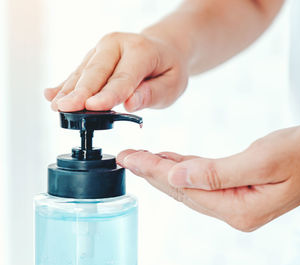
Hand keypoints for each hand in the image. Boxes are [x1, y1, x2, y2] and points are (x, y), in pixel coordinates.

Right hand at [44, 32, 188, 111]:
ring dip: (69, 90)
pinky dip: (66, 85)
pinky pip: (79, 72)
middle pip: (97, 71)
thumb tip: (129, 104)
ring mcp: (102, 49)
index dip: (108, 94)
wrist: (164, 50)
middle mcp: (117, 44)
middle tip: (64, 108)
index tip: (93, 107)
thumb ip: (152, 94)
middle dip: (80, 91)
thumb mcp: (172, 85)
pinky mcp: (93, 57)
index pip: (123, 77)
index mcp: (141, 50)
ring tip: (56, 106)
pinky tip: (51, 94)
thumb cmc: (168, 70)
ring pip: (84, 72)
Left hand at [117, 124, 299, 231]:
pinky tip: (170, 161)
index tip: (130, 158)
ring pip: (191, 186)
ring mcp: (237, 202)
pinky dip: (185, 168)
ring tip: (140, 158)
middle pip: (184, 191)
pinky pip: (204, 180)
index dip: (156, 172)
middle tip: (126, 157)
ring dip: (165, 171)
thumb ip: (218, 172)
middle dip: (153, 173)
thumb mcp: (264, 159)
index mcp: (239, 208)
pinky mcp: (239, 190)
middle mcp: (234, 211)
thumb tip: (178, 176)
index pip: (186, 189)